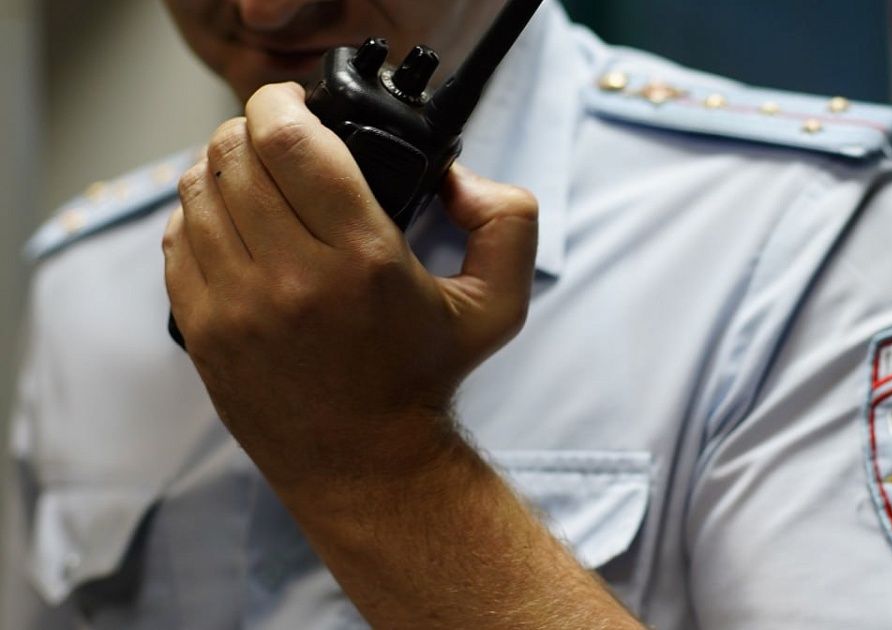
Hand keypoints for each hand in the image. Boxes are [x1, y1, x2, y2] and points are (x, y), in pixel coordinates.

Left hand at [162, 82, 537, 491]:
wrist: (366, 464)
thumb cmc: (425, 377)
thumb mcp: (498, 304)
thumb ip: (507, 222)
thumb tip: (459, 178)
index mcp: (363, 259)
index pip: (290, 141)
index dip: (283, 101)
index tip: (297, 104)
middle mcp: (292, 280)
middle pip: (233, 155)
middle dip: (251, 128)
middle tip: (278, 137)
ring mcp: (237, 308)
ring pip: (198, 191)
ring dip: (222, 167)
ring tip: (253, 176)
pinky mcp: (203, 331)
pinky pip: (177, 240)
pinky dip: (198, 215)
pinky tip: (232, 222)